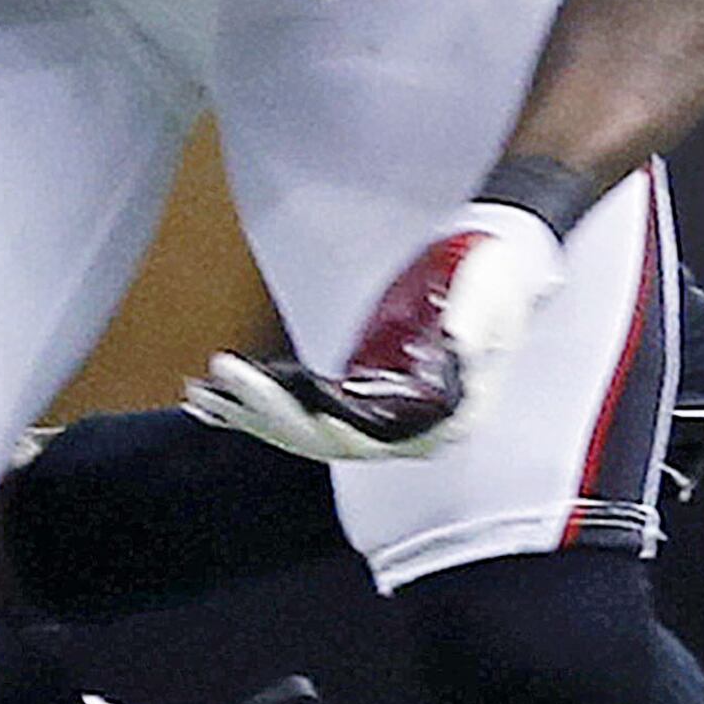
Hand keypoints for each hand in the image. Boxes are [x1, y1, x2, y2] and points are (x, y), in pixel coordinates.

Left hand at [188, 202, 567, 464]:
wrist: (505, 264)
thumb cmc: (496, 277)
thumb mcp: (489, 293)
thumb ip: (474, 322)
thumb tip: (456, 346)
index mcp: (443, 420)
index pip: (356, 436)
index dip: (298, 416)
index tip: (251, 382)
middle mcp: (412, 432)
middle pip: (321, 440)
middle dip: (260, 414)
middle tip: (209, 382)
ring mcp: (388, 420)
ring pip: (308, 435)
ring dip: (251, 419)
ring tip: (198, 398)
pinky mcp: (369, 398)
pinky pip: (309, 415)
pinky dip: (264, 409)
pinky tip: (221, 399)